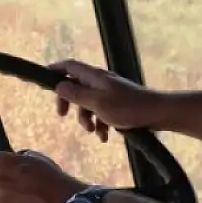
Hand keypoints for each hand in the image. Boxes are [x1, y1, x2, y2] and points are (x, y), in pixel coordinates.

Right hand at [49, 59, 166, 142]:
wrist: (157, 113)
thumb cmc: (127, 107)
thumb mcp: (97, 103)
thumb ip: (76, 95)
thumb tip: (59, 86)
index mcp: (94, 76)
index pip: (69, 66)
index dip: (55, 69)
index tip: (43, 79)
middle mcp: (100, 81)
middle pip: (75, 86)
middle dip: (68, 102)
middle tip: (63, 116)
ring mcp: (109, 92)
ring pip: (88, 103)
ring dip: (86, 118)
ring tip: (92, 131)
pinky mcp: (117, 104)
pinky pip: (101, 112)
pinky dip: (100, 124)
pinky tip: (105, 136)